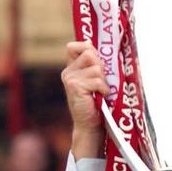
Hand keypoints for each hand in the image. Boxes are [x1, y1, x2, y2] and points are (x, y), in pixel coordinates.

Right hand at [62, 41, 110, 158]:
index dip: (87, 49)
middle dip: (100, 67)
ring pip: (96, 68)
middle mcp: (68, 72)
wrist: (89, 125)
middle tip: (100, 83)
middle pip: (90, 53)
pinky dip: (104, 89)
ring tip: (100, 92)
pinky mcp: (75, 87)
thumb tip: (94, 45)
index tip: (95, 62)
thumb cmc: (96, 103)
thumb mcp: (94, 80)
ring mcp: (70, 79)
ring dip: (104, 81)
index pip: (74, 46)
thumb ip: (93, 64)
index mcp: (71, 68)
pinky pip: (98, 80)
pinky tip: (100, 97)